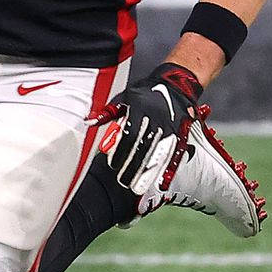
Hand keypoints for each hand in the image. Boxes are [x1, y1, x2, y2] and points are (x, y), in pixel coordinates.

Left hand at [93, 63, 202, 195]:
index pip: (129, 135)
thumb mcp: (124, 97)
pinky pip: (175, 154)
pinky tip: (163, 182)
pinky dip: (169, 169)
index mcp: (141, 109)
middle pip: (143, 148)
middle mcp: (157, 118)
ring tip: (138, 187)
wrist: (176, 84)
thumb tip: (90, 122)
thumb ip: (107, 113)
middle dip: (133, 167)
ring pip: (159, 154)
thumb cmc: (146, 92)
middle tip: (124, 181)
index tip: (113, 165)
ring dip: (149, 173)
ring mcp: (170, 127)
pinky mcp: (181, 134)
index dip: (120, 152)